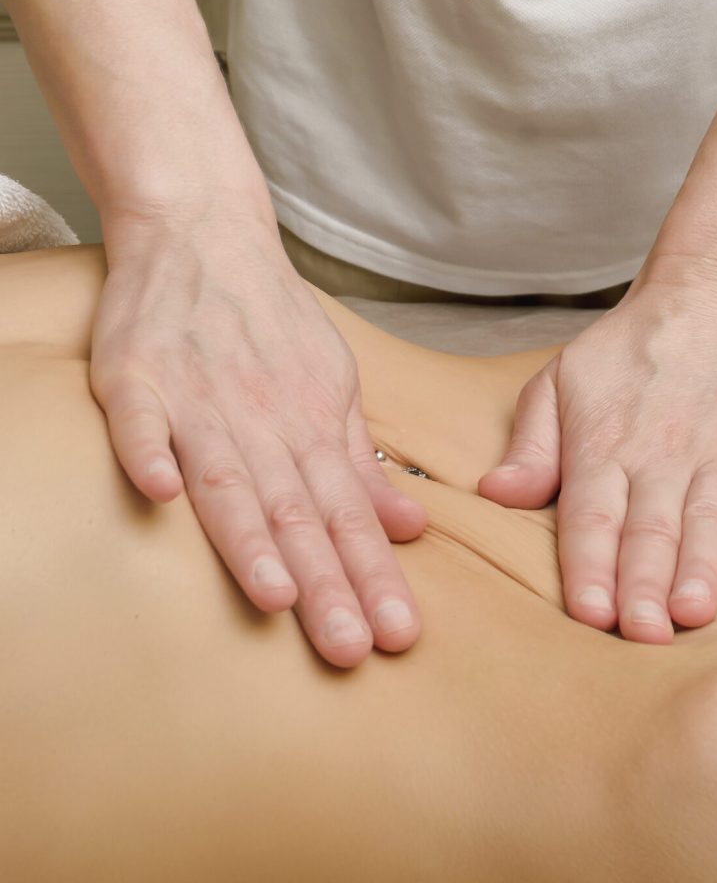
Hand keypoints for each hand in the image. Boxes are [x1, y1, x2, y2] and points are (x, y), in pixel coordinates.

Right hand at [90, 213, 426, 667]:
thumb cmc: (274, 324)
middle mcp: (264, 420)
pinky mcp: (139, 376)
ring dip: (251, 536)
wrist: (209, 233)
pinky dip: (148, 451)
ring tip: (276, 597)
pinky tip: (157, 495)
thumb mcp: (334, 388)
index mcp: (312, 426)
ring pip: (230, 476)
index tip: (397, 636)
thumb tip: (410, 527)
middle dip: (326, 583)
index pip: (350, 515)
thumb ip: (360, 464)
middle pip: (298, 512)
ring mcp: (200, 398)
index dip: (373, 575)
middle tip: (349, 649)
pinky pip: (142, 419)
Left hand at [478, 261, 716, 641]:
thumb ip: (532, 444)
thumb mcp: (561, 381)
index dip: (589, 567)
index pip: (591, 517)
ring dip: (699, 568)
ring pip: (708, 520)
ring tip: (690, 613)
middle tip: (639, 635)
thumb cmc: (632, 347)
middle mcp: (661, 456)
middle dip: (642, 587)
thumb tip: (496, 494)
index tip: (588, 613)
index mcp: (604, 446)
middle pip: (649, 531)